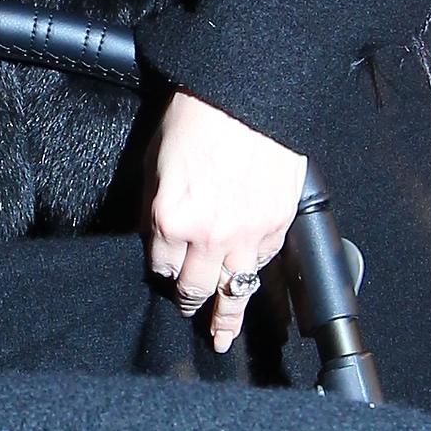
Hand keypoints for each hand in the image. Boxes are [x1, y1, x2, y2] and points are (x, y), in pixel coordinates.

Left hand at [145, 88, 304, 354]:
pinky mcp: (277, 227)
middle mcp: (206, 236)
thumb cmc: (197, 115)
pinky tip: (249, 284)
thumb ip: (153, 205)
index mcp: (168, 219)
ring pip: (233, 292)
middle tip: (188, 306)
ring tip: (222, 337)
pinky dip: (254, 274)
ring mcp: (245, 236)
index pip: (159, 266)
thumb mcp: (155, 160)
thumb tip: (155, 234)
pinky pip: (262, 265)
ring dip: (226, 317)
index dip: (161, 267)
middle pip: (193, 289)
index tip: (165, 268)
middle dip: (188, 299)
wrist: (246, 92)